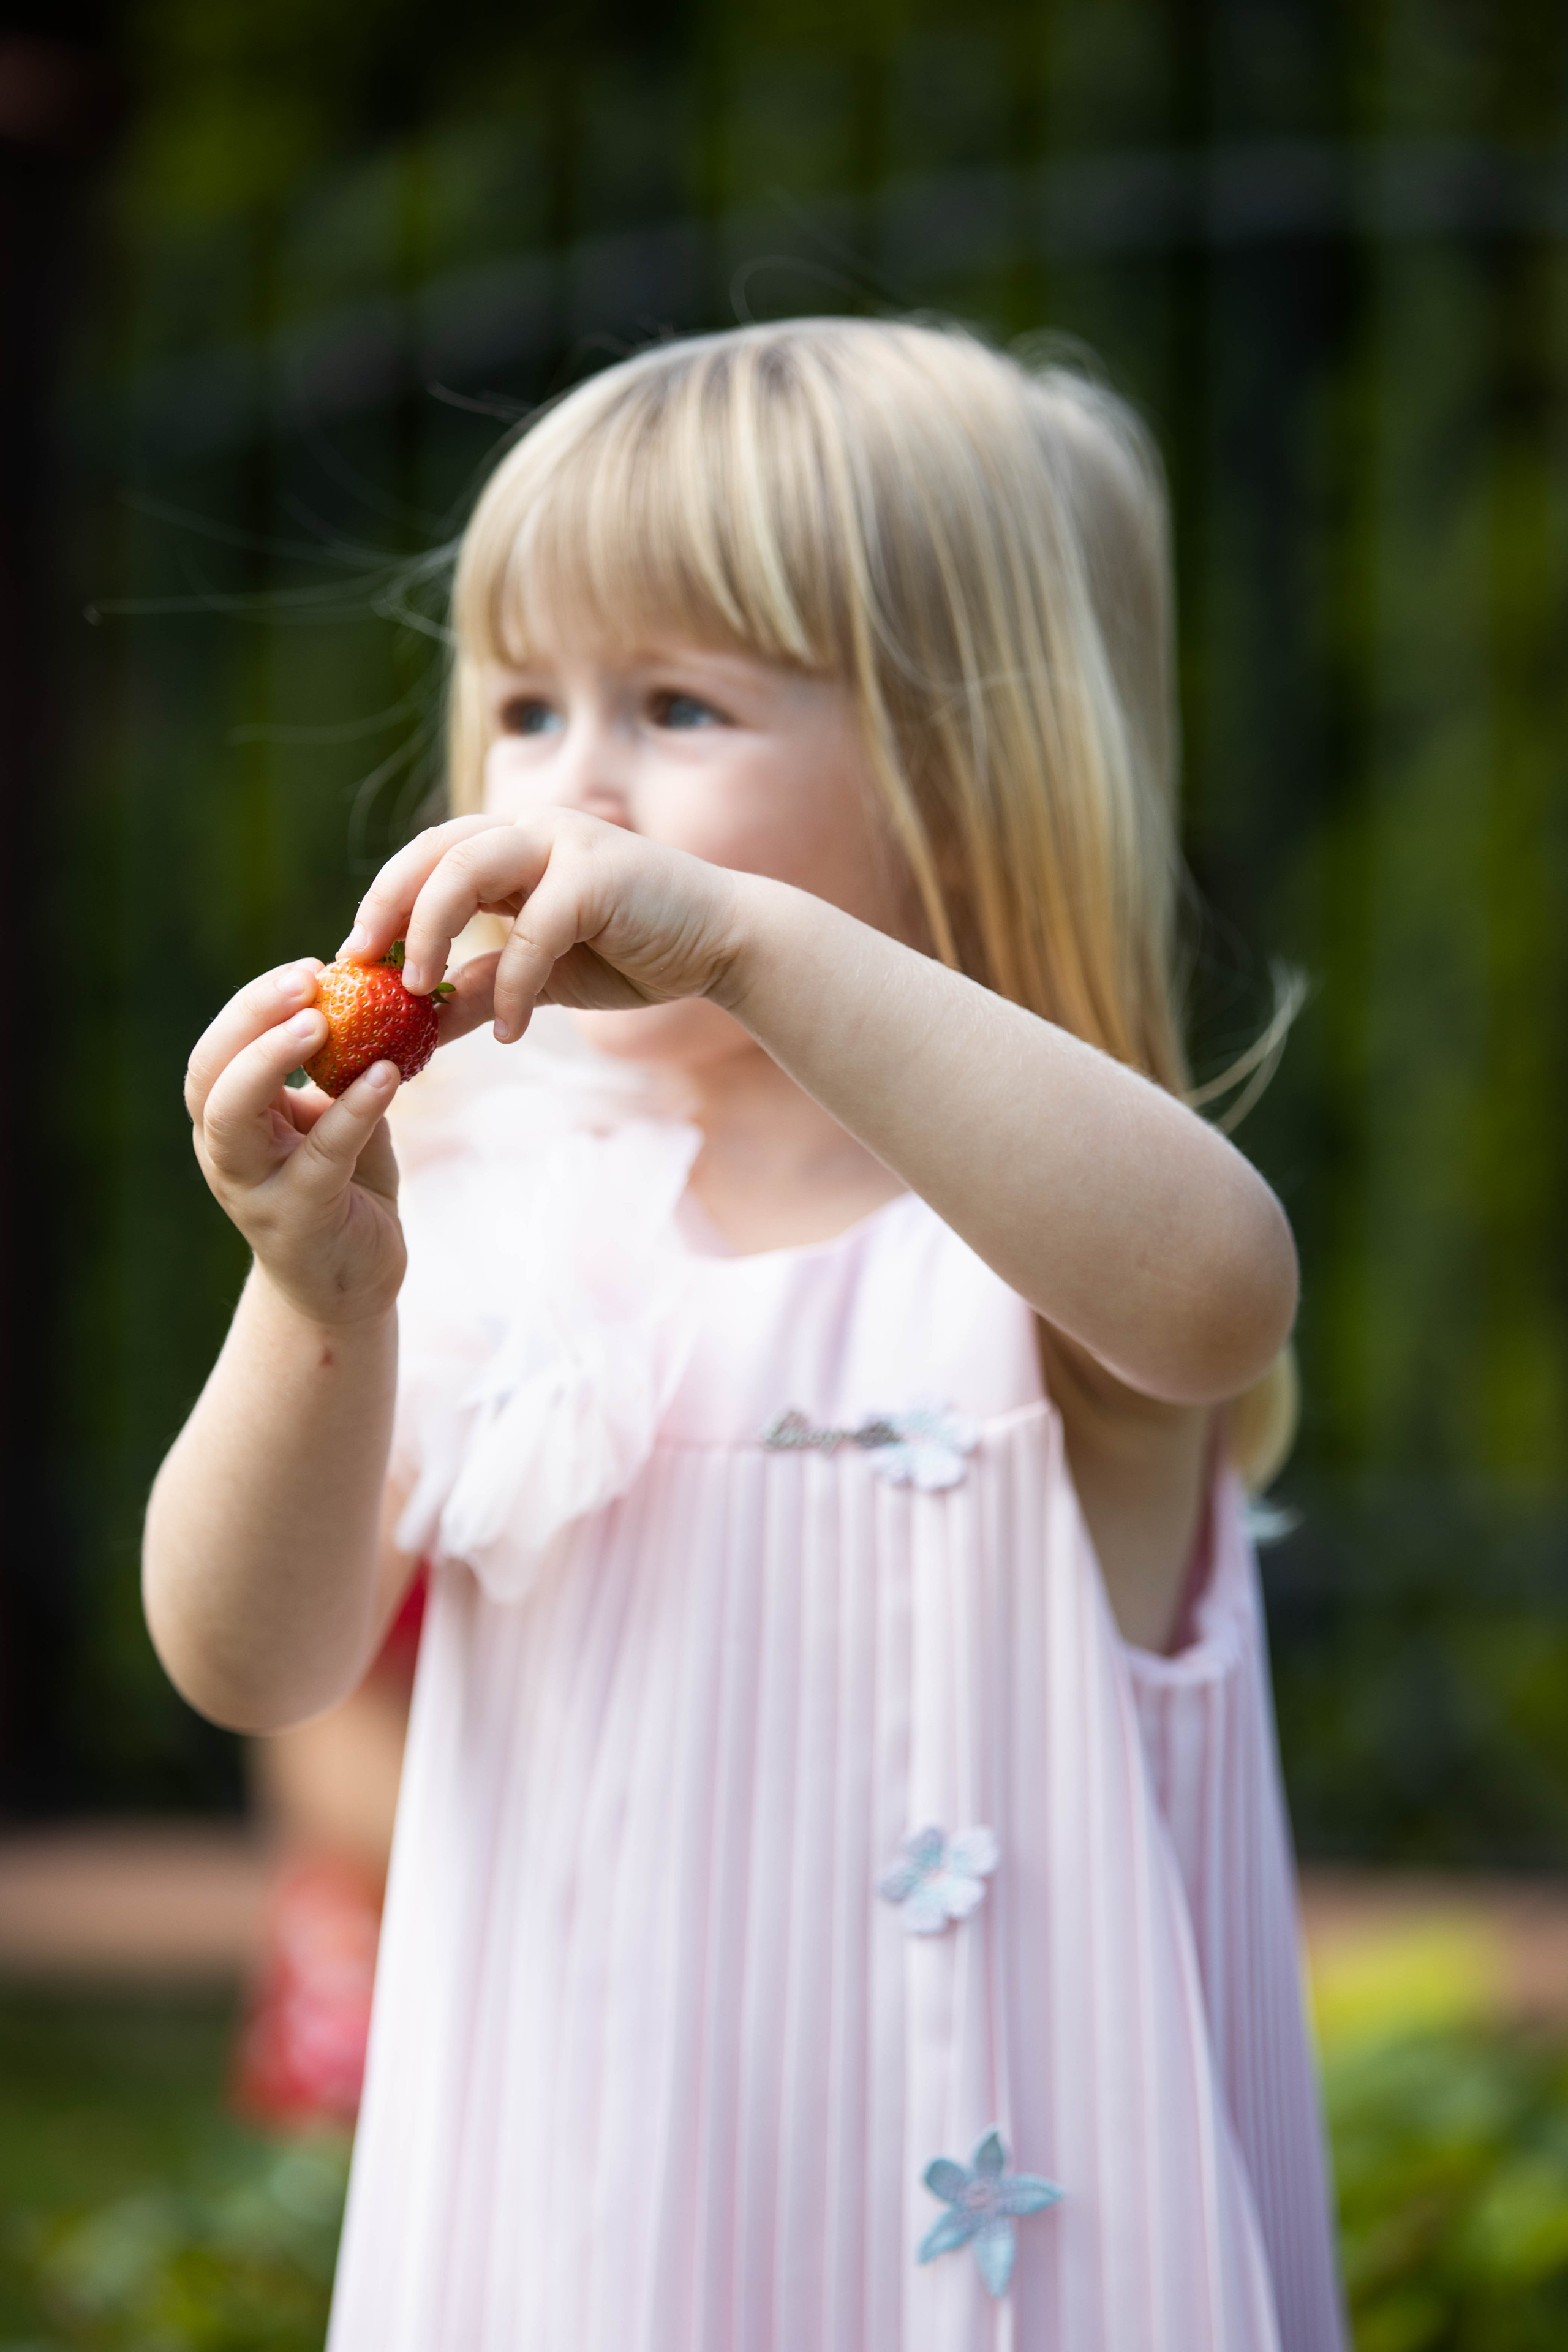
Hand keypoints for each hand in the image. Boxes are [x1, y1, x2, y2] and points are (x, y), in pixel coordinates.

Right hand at [184, 959, 407, 1325]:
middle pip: (210, 1075)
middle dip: (250, 1020)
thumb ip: (336, 1068)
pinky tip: (387, 1076)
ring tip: (323, 1018)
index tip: (309, 968)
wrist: (354, 1280)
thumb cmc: (344, 1187)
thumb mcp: (333, 1118)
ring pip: (233, 1117)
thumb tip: (366, 992)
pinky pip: (321, 1155)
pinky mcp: (299, 1219)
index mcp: (229, 1120)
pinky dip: (352, 1110)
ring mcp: (254, 1189)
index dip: (253, 1005)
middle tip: (306, 980)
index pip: (218, 1051)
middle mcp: (226, 1153)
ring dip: (271, 1060)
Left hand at [341, 811, 744, 1042]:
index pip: (427, 857)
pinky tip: (514, 1033)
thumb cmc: (635, 952)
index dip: (384, 902)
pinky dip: (515, 987)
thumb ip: (487, 988)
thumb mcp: (545, 977)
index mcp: (514, 844)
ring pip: (464, 869)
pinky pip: (532, 932)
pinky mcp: (597, 873)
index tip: (355, 959)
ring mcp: (565, 842)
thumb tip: (420, 1027)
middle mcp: (533, 829)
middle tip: (365, 967)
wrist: (724, 944)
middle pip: (431, 851)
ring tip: (420, 990)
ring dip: (430, 931)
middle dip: (387, 908)